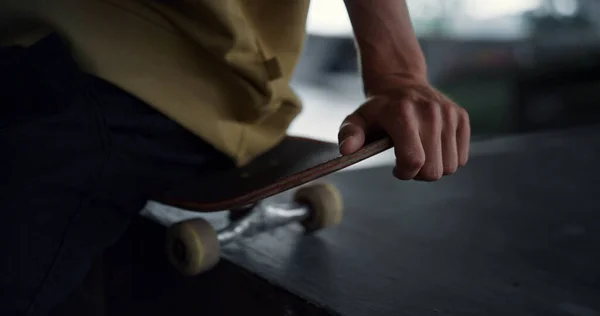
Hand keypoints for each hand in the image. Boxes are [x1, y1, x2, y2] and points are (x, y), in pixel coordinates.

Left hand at [338, 76, 469, 180]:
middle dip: (418, 174)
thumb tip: (346, 150)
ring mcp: (449, 113)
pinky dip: (447, 159)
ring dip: (434, 167)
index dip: (405, 173)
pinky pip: (461, 157)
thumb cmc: (377, 109)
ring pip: (450, 166)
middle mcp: (430, 112)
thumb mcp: (357, 120)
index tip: (396, 168)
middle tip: (408, 161)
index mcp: (402, 114)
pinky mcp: (461, 116)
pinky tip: (432, 146)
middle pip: (434, 169)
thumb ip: (350, 135)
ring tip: (420, 153)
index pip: (414, 160)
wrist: (400, 82)